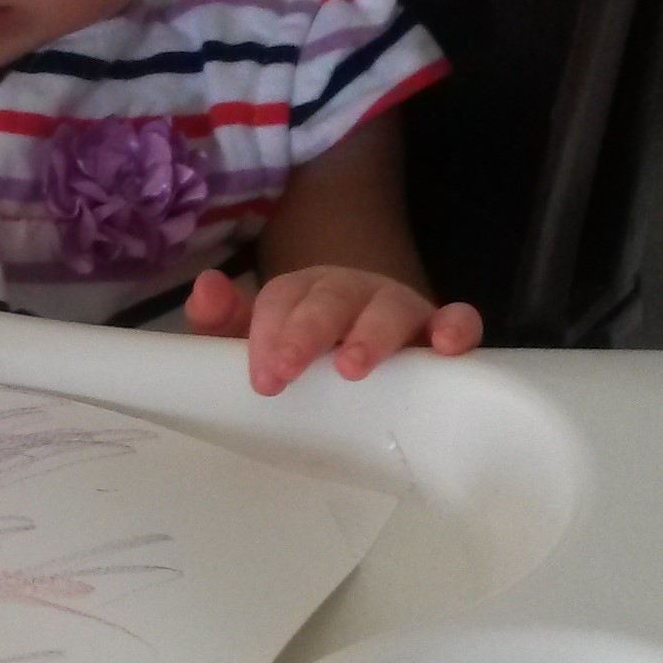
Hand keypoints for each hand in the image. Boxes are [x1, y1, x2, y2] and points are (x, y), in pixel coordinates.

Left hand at [187, 261, 480, 395]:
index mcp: (304, 292)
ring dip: (371, 333)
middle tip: (287, 369)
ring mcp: (398, 309)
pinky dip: (455, 328)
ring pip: (390, 308)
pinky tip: (444, 349)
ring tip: (352, 367)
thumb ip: (223, 323)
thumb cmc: (306, 353)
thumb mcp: (259, 342)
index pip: (283, 299)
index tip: (262, 373)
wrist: (365, 351)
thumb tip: (204, 288)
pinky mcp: (438, 331)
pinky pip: (458, 320)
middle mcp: (352, 293)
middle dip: (307, 330)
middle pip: (331, 298)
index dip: (269, 331)